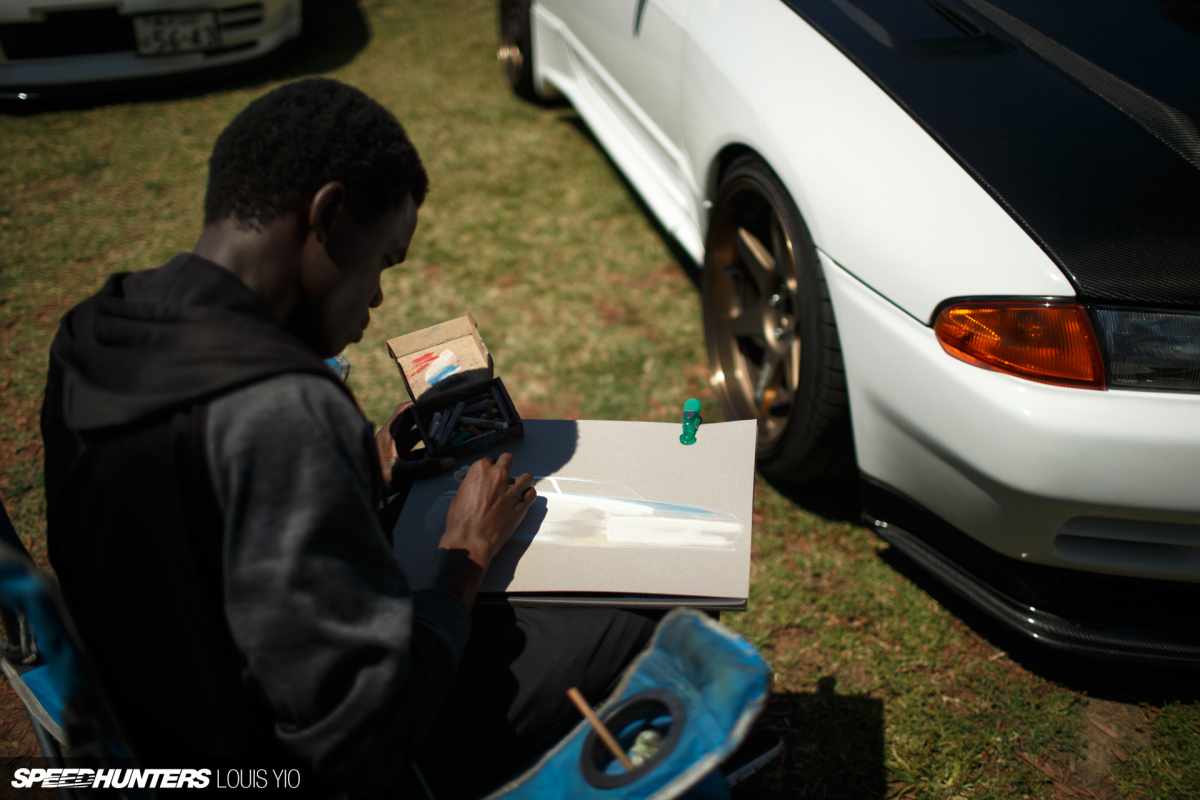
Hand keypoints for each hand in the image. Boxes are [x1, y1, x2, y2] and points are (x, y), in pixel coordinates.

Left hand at [375, 401, 453, 494]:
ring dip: (430, 436)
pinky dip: (428, 451)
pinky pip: (417, 451)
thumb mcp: (401, 473)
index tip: (435, 402)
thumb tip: (449, 461)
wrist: (365, 493)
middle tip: (447, 418)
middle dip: (429, 419)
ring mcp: (397, 449)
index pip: (403, 410)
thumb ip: (425, 467)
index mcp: (390, 434)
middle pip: (413, 422)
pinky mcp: (400, 461)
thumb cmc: (377, 479)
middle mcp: (393, 438)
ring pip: (416, 437)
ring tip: (448, 435)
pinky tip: (441, 455)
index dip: (418, 404)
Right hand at [440, 452, 535, 568]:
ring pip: (526, 477)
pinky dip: (528, 496)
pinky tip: (522, 501)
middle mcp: (499, 475)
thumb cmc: (460, 520)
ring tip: (517, 491)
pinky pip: (532, 493)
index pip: (490, 460)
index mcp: (480, 469)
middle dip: (507, 466)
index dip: (491, 469)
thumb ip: (471, 486)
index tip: (490, 477)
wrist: (471, 538)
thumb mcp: (459, 495)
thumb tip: (476, 487)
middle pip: (509, 459)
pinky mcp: (523, 504)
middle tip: (504, 478)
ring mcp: (513, 489)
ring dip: (522, 482)